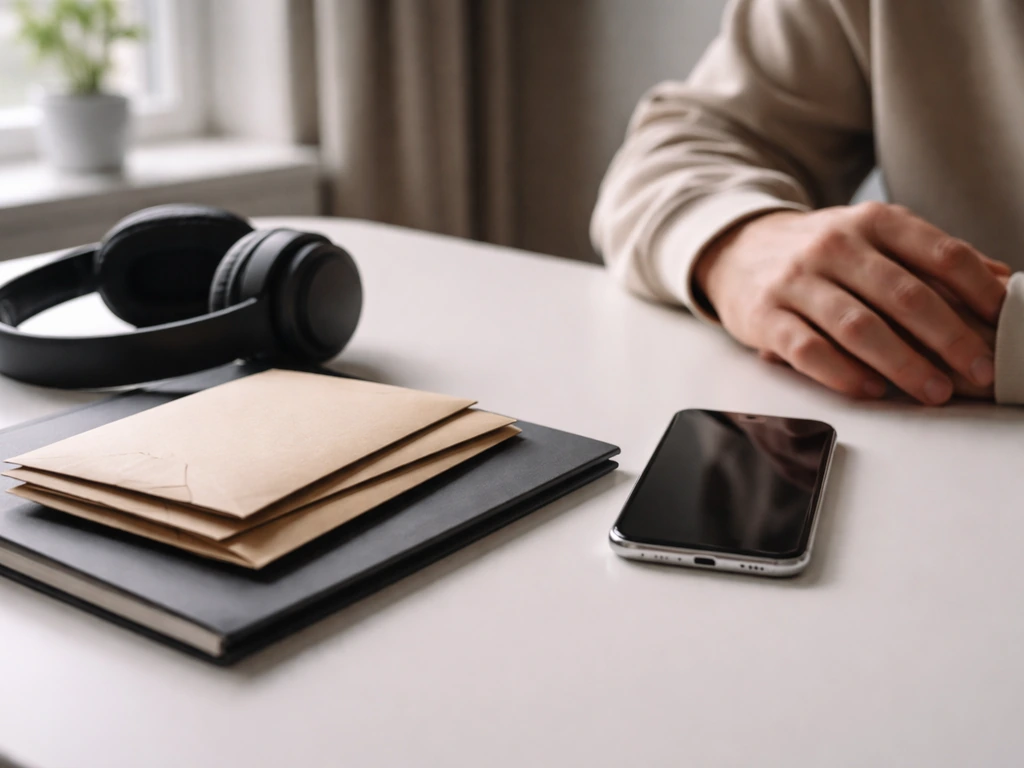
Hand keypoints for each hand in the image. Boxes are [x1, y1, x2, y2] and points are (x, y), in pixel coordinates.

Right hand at [694, 202, 1008, 403]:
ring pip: (859, 326)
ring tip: (934, 391)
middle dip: (949, 338)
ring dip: (903, 364)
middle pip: (904, 295)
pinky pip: (808, 350)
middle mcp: (835, 245)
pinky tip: (870, 391)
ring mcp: (797, 281)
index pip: (939, 254)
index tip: (1004, 322)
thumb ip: (933, 258)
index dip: (979, 291)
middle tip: (978, 371)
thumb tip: (1003, 285)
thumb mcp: (876, 237)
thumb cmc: (820, 252)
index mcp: (873, 221)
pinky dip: (843, 374)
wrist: (738, 249)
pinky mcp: (766, 316)